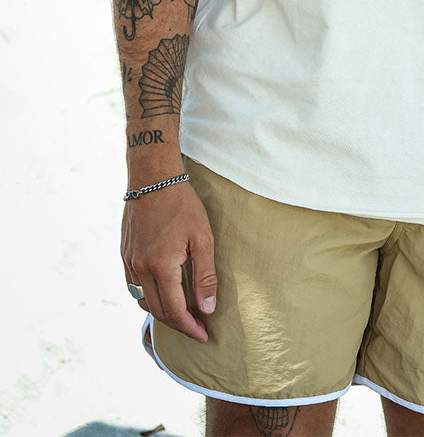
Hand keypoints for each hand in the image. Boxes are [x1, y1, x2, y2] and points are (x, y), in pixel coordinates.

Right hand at [121, 181, 216, 342]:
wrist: (153, 177)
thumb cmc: (182, 204)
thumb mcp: (202, 238)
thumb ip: (205, 276)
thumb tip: (207, 308)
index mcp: (161, 268)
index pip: (175, 311)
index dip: (190, 328)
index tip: (204, 336)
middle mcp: (140, 269)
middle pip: (158, 311)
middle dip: (178, 324)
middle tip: (197, 328)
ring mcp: (129, 262)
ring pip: (143, 301)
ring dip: (162, 312)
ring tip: (182, 313)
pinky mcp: (125, 253)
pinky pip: (133, 286)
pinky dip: (148, 297)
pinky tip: (162, 293)